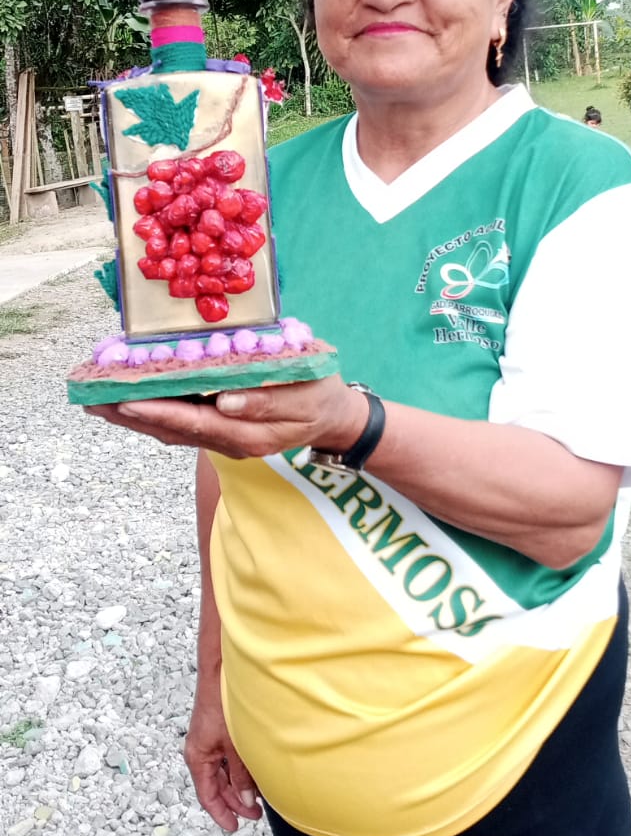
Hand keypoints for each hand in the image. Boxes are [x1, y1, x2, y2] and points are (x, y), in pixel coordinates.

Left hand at [84, 374, 368, 458]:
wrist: (335, 419)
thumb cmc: (322, 396)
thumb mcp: (305, 394)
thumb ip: (269, 400)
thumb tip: (226, 401)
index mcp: (248, 433)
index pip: (194, 422)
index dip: (159, 411)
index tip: (126, 398)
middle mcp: (229, 441)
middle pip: (171, 431)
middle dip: (130, 415)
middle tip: (91, 399)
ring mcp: (223, 439)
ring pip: (170, 431)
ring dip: (133, 417)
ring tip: (97, 400)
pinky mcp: (220, 430)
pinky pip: (179, 425)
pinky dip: (152, 413)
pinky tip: (130, 401)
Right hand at [185, 680, 261, 832]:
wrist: (221, 672)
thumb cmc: (222, 704)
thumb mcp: (235, 747)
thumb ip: (241, 776)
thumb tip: (248, 802)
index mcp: (198, 757)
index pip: (207, 796)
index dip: (222, 813)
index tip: (234, 827)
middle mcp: (200, 751)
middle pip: (216, 786)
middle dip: (235, 802)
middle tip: (255, 814)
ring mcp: (208, 742)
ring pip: (222, 773)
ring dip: (238, 786)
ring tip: (258, 796)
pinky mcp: (217, 732)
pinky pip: (225, 759)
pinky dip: (238, 770)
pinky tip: (253, 773)